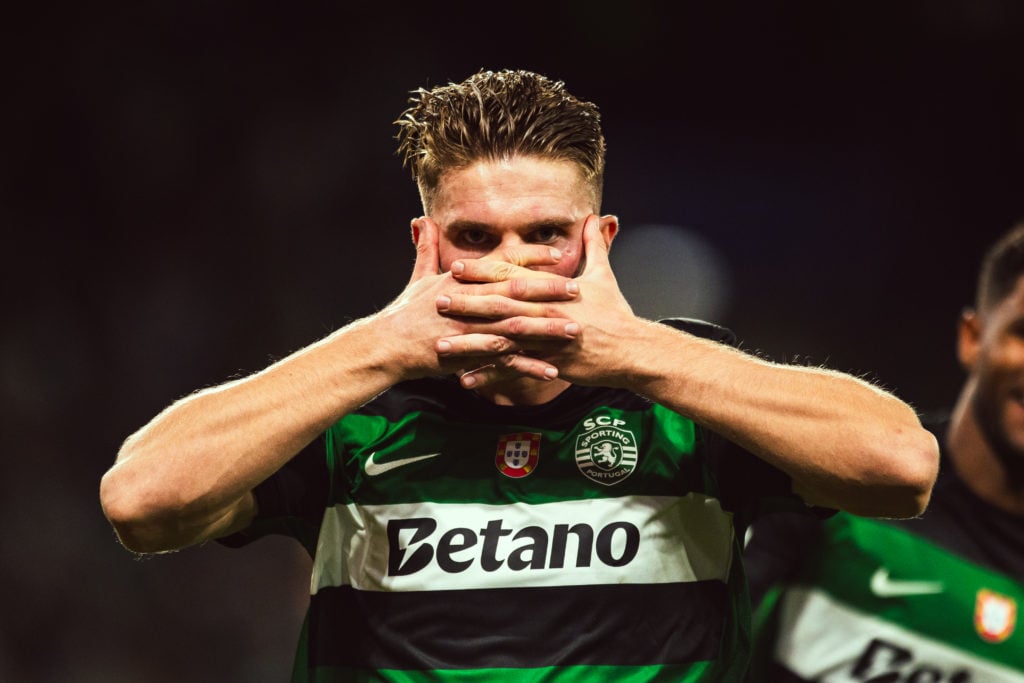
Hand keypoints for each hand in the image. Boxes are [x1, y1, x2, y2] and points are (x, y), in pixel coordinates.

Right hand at [375, 218, 580, 381]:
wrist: (387, 345)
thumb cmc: (404, 312)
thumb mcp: (418, 277)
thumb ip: (428, 249)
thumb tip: (423, 221)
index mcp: (462, 280)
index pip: (503, 263)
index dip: (531, 257)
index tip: (558, 253)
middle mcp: (470, 301)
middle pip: (516, 292)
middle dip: (549, 291)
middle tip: (578, 290)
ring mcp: (471, 329)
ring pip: (517, 327)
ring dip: (547, 330)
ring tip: (575, 331)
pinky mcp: (469, 356)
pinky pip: (505, 362)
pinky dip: (528, 367)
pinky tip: (552, 371)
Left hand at [436, 215, 641, 387]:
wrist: (632, 349)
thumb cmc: (616, 313)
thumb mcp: (605, 275)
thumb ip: (594, 246)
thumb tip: (595, 218)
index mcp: (552, 290)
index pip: (511, 276)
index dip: (482, 271)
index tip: (456, 268)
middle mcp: (545, 312)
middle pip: (499, 306)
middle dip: (466, 303)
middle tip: (436, 301)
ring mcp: (546, 340)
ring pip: (501, 340)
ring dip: (469, 344)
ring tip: (440, 346)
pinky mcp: (549, 363)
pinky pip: (513, 371)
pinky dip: (489, 376)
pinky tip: (466, 380)